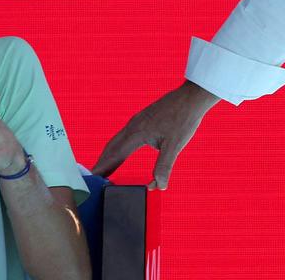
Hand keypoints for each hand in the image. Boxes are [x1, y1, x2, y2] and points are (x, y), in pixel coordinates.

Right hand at [91, 80, 218, 189]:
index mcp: (137, 132)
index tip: (92, 179)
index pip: (115, 155)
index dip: (103, 168)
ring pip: (117, 140)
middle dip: (102, 163)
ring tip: (104, 169)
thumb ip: (164, 166)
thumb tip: (159, 186)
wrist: (191, 97)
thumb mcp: (174, 146)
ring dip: (109, 155)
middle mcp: (132, 126)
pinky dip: (117, 147)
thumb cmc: (183, 119)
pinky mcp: (143, 119)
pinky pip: (124, 136)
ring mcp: (137, 121)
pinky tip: (122, 151)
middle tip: (94, 178)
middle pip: (111, 147)